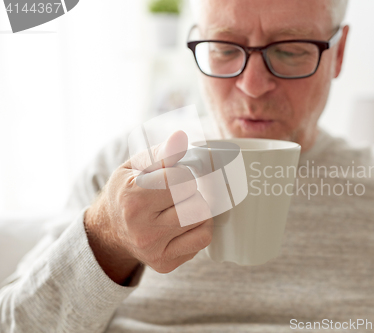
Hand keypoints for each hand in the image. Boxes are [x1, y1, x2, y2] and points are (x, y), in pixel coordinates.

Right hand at [84, 131, 212, 284]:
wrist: (108, 231)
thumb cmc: (125, 193)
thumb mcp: (135, 167)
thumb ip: (161, 153)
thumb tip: (180, 138)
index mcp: (133, 199)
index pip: (183, 179)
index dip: (182, 173)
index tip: (171, 176)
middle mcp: (143, 228)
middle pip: (196, 201)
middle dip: (190, 191)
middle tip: (175, 193)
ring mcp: (155, 249)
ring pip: (203, 219)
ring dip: (197, 208)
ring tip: (179, 206)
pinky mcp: (166, 263)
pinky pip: (203, 239)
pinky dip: (199, 227)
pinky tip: (183, 223)